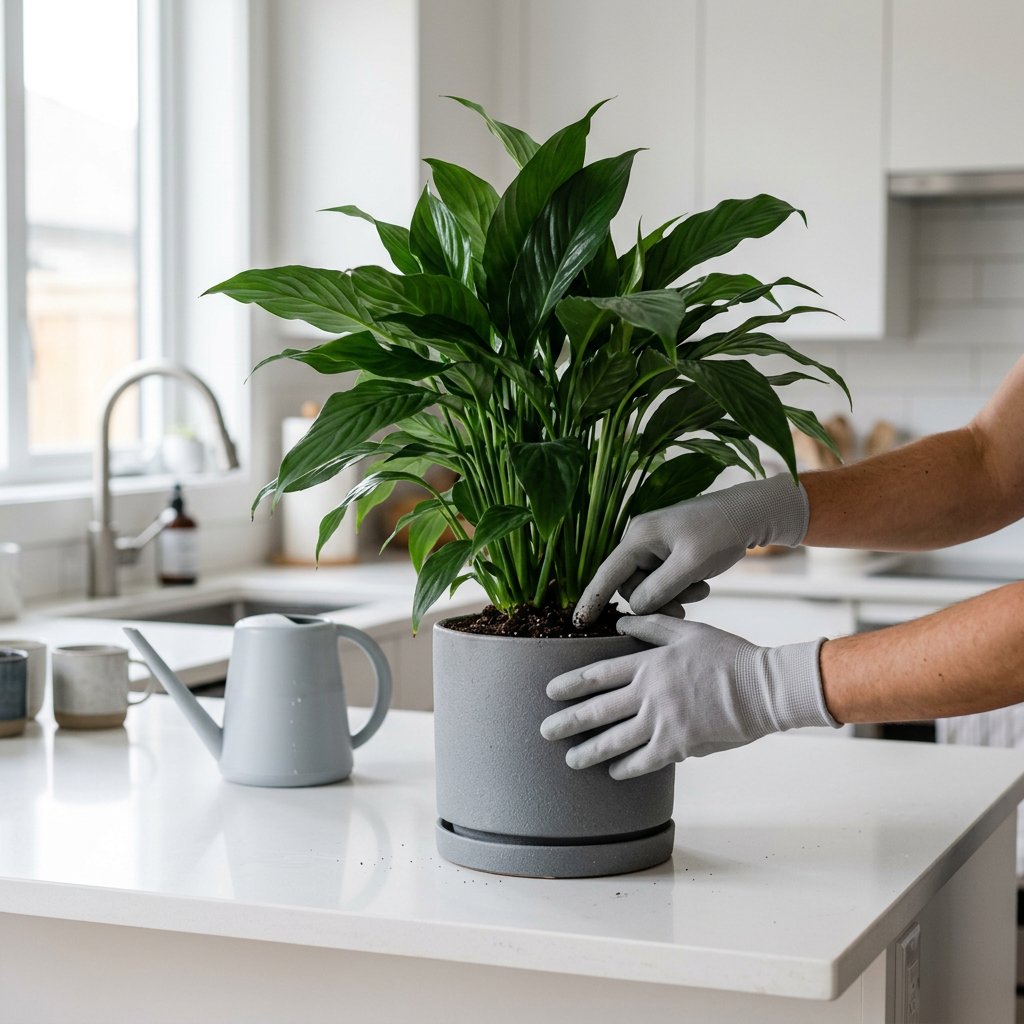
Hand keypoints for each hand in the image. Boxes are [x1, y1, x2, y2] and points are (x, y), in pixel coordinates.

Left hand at [540, 614, 836, 779]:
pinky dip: (626, 768)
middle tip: (544, 731)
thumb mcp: (688, 631)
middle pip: (598, 710)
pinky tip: (613, 772)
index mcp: (649, 664)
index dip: (571, 684)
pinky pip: (644, 761)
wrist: (764, 688)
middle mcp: (649, 694)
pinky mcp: (680, 745)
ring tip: (570, 760)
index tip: (549, 692)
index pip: (598, 675)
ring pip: (615, 740)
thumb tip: (620, 621)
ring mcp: (663, 722)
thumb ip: (651, 626)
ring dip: (589, 751)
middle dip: (567, 722)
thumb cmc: (728, 655)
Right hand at [573, 474, 808, 624]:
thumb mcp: (690, 564)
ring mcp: (654, 547)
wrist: (750, 514)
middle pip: (631, 586)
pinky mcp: (668, 553)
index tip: (578, 622)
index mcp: (639, 537)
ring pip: (649, 588)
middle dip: (654, 601)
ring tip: (699, 589)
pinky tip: (701, 582)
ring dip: (672, 595)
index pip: (607, 574)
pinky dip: (681, 588)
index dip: (592, 599)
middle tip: (683, 607)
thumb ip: (659, 589)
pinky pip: (663, 582)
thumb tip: (635, 608)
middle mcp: (640, 540)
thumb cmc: (720, 532)